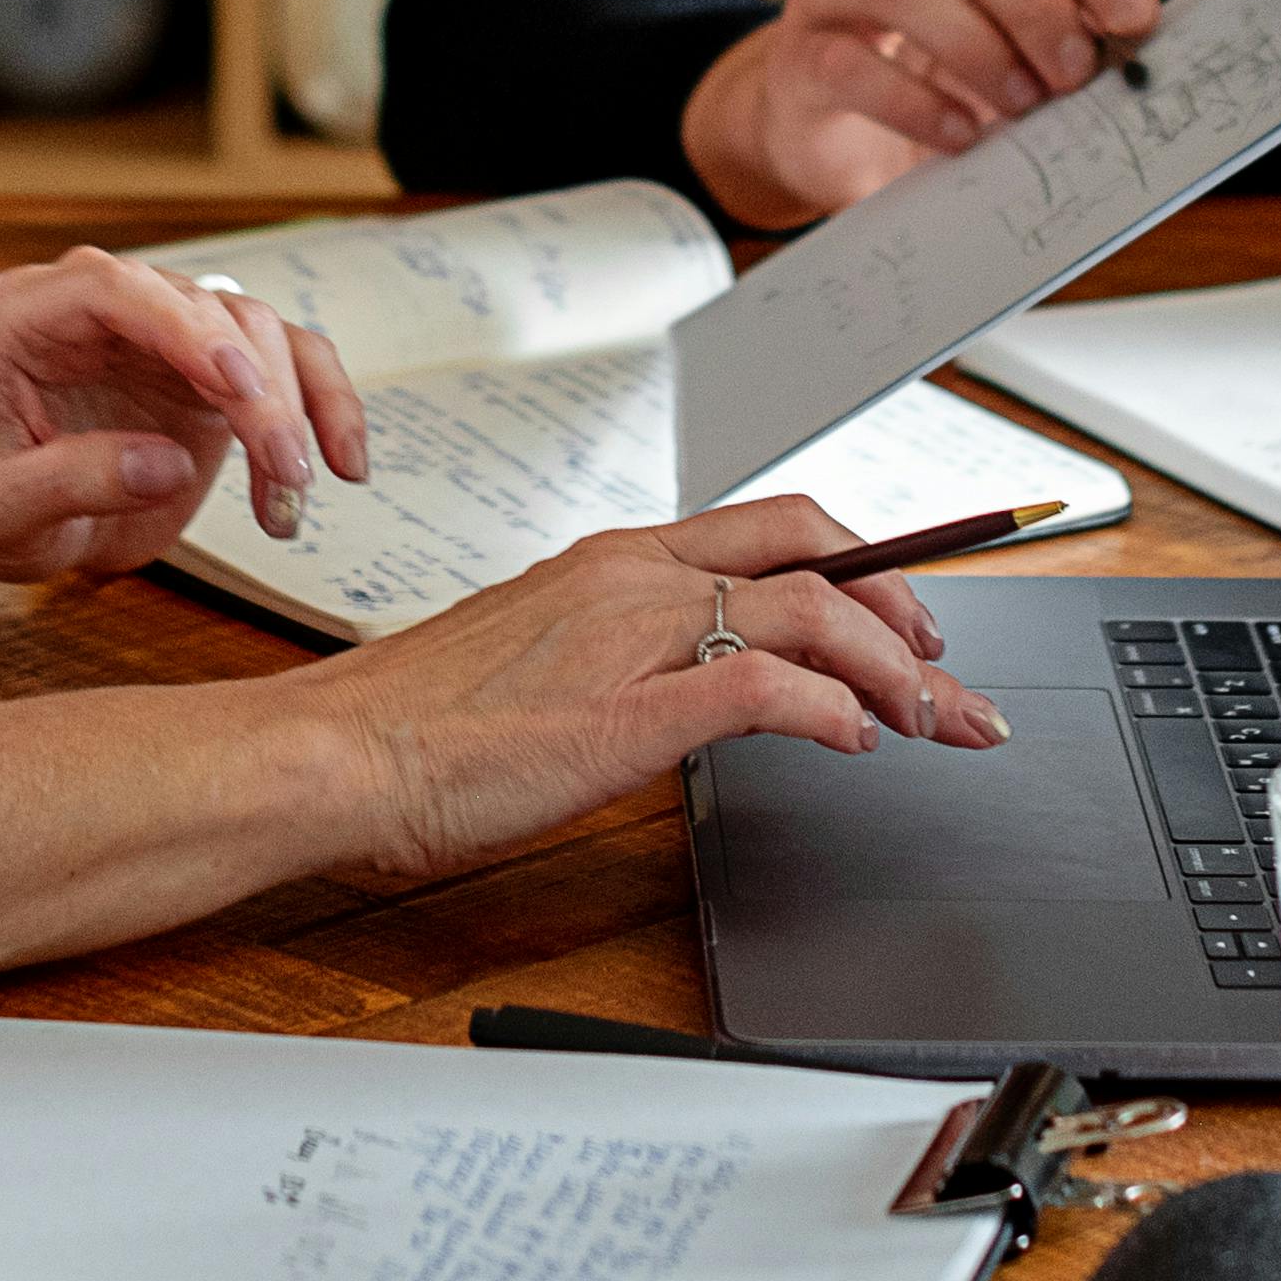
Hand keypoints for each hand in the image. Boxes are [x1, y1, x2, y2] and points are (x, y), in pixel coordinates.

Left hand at [0, 249, 370, 580]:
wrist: (15, 511)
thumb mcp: (2, 512)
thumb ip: (70, 483)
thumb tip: (168, 465)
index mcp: (34, 315)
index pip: (116, 288)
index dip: (183, 327)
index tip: (238, 387)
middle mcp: (107, 304)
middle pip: (204, 312)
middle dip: (259, 392)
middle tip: (288, 474)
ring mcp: (168, 327)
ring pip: (258, 332)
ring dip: (294, 410)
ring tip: (294, 495)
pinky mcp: (216, 363)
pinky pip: (288, 363)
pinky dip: (324, 407)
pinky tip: (345, 464)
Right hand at [308, 500, 1009, 882]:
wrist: (334, 754)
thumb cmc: (416, 727)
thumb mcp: (539, 666)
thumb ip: (618, 657)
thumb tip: (693, 687)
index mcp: (610, 561)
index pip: (770, 527)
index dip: (861, 562)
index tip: (910, 611)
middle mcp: (630, 575)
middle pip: (811, 546)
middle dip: (904, 600)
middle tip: (947, 665)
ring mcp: (631, 635)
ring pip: (807, 607)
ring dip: (892, 664)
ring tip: (930, 717)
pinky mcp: (627, 709)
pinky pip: (762, 686)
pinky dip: (830, 709)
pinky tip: (855, 743)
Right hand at [681, 0, 1162, 230]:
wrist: (830, 120)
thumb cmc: (934, 64)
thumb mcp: (1006, 24)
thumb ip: (1062, 13)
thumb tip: (1137, 36)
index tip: (1134, 17)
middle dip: (1035, 3)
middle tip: (1076, 74)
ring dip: (979, 49)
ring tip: (1022, 105)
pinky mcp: (797, 55)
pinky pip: (851, 64)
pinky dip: (919, 104)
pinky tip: (961, 135)